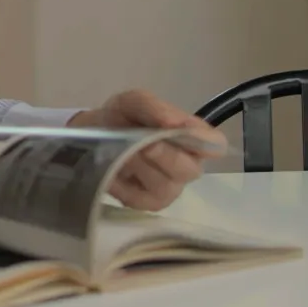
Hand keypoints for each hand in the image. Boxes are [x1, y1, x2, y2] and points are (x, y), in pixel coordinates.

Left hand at [69, 89, 224, 210]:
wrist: (92, 134)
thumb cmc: (123, 117)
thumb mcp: (133, 102)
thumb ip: (154, 108)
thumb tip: (174, 123)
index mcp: (193, 139)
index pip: (216, 145)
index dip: (203, 141)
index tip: (178, 130)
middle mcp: (187, 166)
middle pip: (190, 169)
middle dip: (165, 155)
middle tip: (143, 144)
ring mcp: (168, 188)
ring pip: (165, 186)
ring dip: (141, 168)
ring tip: (123, 153)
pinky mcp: (146, 203)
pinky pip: (139, 200)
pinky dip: (122, 185)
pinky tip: (113, 170)